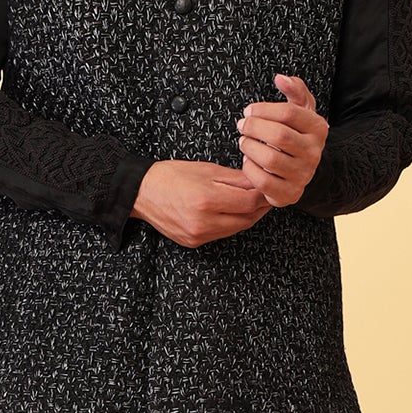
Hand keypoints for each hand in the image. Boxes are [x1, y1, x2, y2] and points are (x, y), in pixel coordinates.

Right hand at [131, 159, 271, 246]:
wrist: (142, 193)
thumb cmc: (171, 176)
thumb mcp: (206, 170)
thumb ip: (236, 178)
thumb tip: (259, 181)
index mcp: (207, 200)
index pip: (249, 202)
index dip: (264, 195)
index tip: (269, 186)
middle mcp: (203, 222)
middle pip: (247, 219)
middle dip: (260, 207)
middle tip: (266, 194)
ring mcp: (198, 235)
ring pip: (237, 229)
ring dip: (248, 216)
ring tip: (252, 202)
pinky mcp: (194, 242)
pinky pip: (223, 234)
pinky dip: (232, 223)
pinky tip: (233, 212)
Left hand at [235, 75, 328, 205]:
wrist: (306, 170)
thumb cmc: (297, 134)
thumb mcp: (301, 110)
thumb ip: (295, 90)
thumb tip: (280, 78)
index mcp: (318, 128)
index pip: (289, 113)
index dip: (263, 110)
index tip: (249, 111)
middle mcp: (314, 153)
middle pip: (279, 136)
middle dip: (254, 128)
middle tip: (242, 125)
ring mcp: (303, 175)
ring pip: (270, 159)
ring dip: (250, 148)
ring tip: (244, 142)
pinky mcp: (289, 194)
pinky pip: (263, 181)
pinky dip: (250, 169)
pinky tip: (248, 161)